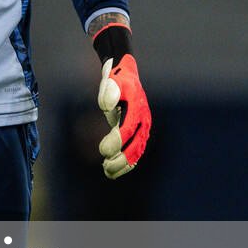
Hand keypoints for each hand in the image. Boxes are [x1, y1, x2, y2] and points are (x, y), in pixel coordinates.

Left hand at [96, 53, 149, 177]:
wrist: (125, 74)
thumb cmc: (116, 78)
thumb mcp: (112, 80)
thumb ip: (109, 91)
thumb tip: (106, 105)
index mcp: (137, 108)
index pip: (128, 128)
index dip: (118, 141)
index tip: (104, 151)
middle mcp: (143, 120)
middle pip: (135, 144)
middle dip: (122, 158)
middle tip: (106, 167)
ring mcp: (142, 127)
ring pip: (136, 151)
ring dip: (123, 164)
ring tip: (108, 173)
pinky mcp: (137, 132)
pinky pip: (134, 150)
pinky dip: (126, 162)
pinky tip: (114, 171)